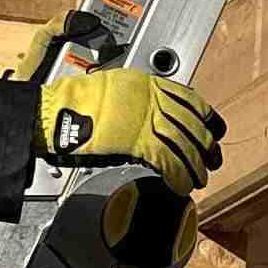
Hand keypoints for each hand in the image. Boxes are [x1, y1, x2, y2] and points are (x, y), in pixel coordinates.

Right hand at [40, 64, 224, 197]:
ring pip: (183, 144)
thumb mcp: (113, 88)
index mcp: (146, 83)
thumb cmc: (73, 103)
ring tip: (199, 177)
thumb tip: (153, 114)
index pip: (188, 99)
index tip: (213, 128)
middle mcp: (150, 97)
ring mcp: (145, 119)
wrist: (53, 112)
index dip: (205, 117)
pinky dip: (178, 175)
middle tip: (212, 158)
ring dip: (194, 164)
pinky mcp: (136, 141)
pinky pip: (167, 160)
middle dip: (205, 144)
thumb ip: (138, 99)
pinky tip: (182, 184)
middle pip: (191, 123)